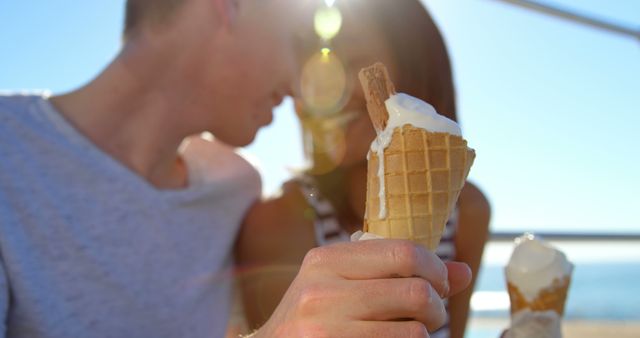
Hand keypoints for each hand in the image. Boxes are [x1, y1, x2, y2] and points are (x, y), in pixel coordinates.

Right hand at [254, 239, 471, 336]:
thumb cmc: (314, 314)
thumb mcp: (342, 282)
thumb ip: (397, 271)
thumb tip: (464, 271)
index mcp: (326, 259)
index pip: (404, 252)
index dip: (436, 269)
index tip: (439, 283)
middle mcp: (322, 290)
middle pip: (416, 291)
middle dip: (436, 306)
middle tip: (430, 314)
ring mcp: (325, 327)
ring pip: (414, 331)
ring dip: (423, 334)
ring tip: (409, 331)